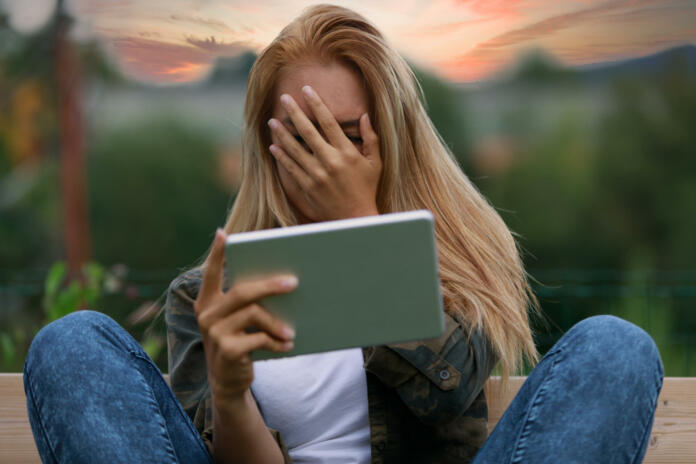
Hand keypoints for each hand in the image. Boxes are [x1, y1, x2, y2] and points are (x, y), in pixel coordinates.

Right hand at [194, 229, 297, 406]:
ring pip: (253, 314)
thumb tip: (283, 283)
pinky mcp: (227, 351)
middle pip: (242, 292)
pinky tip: (288, 345)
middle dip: (270, 286)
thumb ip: (247, 304)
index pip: (211, 273)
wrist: (228, 382)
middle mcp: (207, 314)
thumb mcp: (236, 321)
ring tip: (292, 331)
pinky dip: (276, 342)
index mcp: (207, 302)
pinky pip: (258, 339)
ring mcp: (214, 333)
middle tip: (294, 283)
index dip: (216, 253)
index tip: (223, 233)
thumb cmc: (239, 342)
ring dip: (277, 322)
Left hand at [268, 85, 381, 220]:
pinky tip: (273, 146)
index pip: (329, 122)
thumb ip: (371, 138)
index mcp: (347, 152)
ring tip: (272, 121)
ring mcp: (317, 174)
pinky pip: (291, 168)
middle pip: (308, 131)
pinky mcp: (308, 186)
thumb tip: (364, 116)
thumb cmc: (367, 188)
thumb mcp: (375, 163)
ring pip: (295, 149)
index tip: (307, 90)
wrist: (355, 218)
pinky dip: (281, 156)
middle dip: (295, 112)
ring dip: (282, 133)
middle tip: (284, 97)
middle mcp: (331, 161)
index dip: (317, 104)